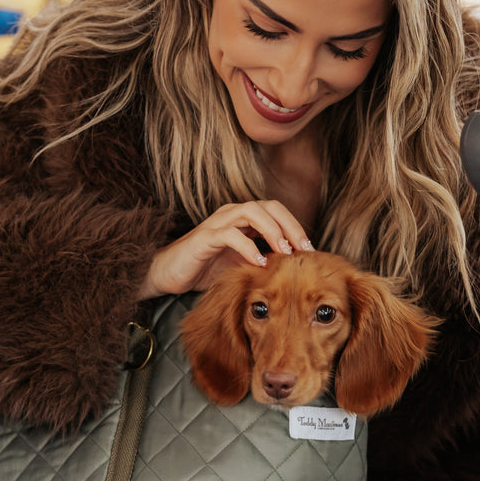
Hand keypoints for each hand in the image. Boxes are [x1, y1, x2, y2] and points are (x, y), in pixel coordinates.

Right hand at [136, 201, 313, 299]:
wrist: (168, 274)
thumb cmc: (205, 269)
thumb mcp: (241, 264)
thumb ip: (264, 260)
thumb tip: (295, 269)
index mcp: (243, 219)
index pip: (277, 211)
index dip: (296, 227)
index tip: (311, 251)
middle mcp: (232, 215)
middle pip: (269, 206)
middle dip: (290, 226)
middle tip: (304, 250)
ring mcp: (217, 223)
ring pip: (251, 212)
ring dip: (273, 231)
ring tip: (285, 253)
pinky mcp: (203, 238)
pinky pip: (230, 234)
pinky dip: (248, 247)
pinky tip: (260, 263)